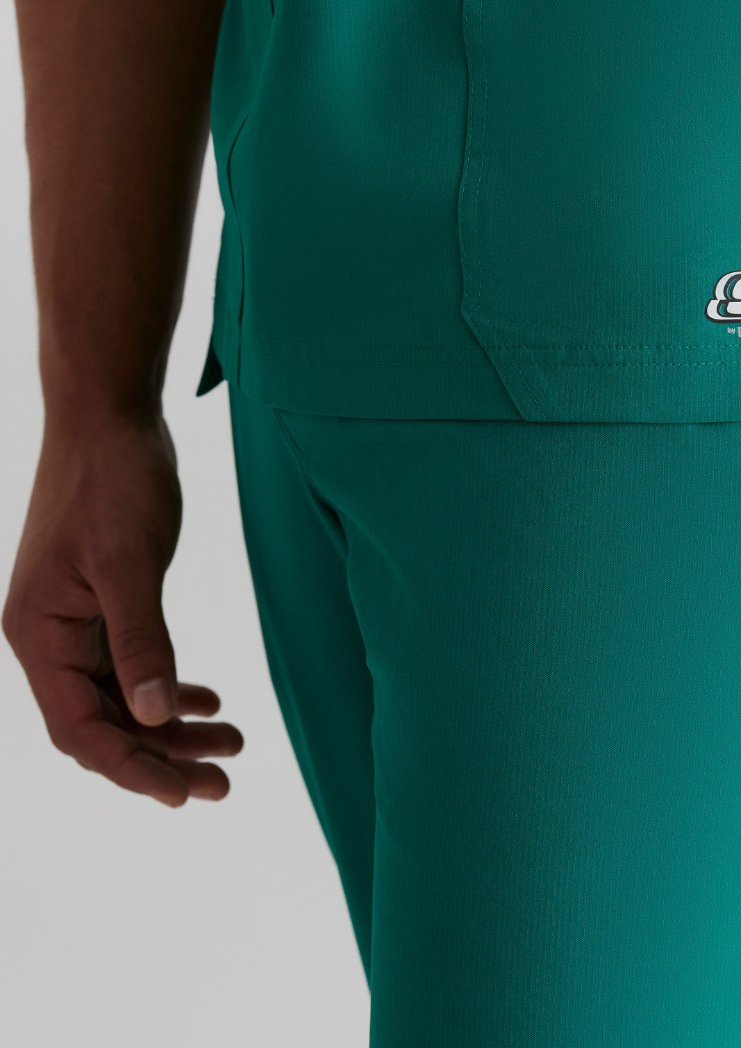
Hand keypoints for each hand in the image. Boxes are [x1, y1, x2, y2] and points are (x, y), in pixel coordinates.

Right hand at [4, 410, 242, 803]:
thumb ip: (142, 641)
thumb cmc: (113, 479)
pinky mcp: (101, 601)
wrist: (110, 415)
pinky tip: (207, 699)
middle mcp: (48, 638)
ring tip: (232, 743)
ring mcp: (74, 621)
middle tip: (224, 781)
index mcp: (39, 636)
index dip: (131, 768)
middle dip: (162, 756)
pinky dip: (168, 685)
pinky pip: (130, 664)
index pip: (81, 730)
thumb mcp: (130, 562)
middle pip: (103, 723)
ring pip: (122, 697)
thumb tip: (156, 716)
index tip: (184, 794)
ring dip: (172, 725)